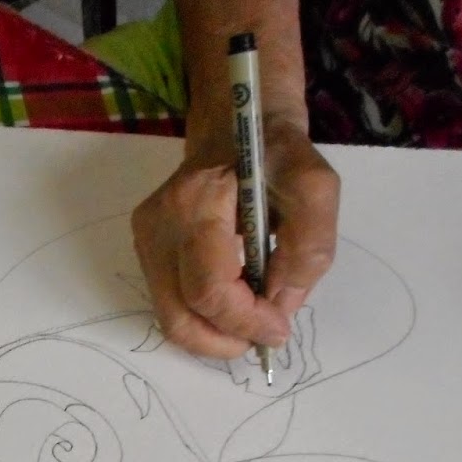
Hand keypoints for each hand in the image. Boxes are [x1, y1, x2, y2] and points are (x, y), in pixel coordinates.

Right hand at [131, 115, 339, 359]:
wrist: (235, 124)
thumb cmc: (276, 154)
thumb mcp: (314, 188)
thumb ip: (309, 248)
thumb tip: (282, 304)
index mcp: (196, 204)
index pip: (210, 289)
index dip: (246, 321)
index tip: (280, 328)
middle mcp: (158, 225)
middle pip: (181, 314)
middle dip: (227, 337)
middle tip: (264, 337)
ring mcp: (146, 240)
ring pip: (171, 317)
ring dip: (214, 335)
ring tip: (250, 325)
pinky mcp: (147, 250)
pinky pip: (170, 304)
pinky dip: (204, 318)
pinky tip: (233, 307)